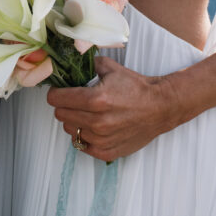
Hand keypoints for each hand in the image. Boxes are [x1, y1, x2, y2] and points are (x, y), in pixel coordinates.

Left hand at [47, 57, 192, 161]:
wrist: (160, 107)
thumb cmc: (136, 88)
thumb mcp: (111, 68)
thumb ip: (88, 65)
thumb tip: (71, 63)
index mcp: (95, 99)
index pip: (56, 99)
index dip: (56, 93)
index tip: (60, 91)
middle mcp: (97, 121)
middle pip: (60, 115)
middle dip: (64, 106)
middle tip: (75, 101)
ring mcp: (101, 139)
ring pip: (70, 130)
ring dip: (75, 121)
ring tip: (87, 114)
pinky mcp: (107, 152)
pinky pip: (81, 145)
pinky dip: (84, 137)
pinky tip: (93, 128)